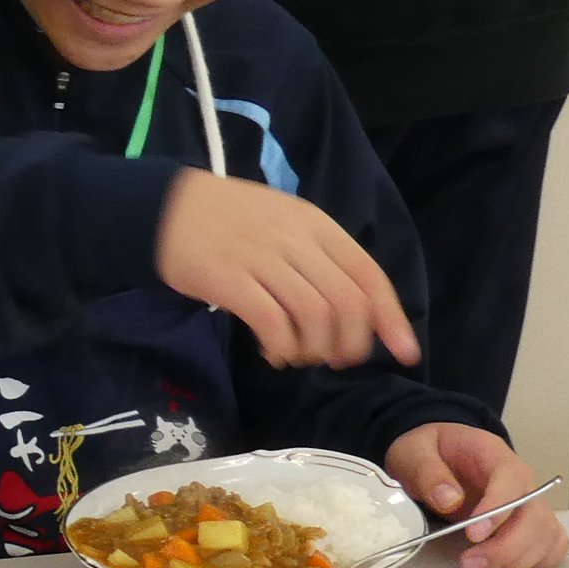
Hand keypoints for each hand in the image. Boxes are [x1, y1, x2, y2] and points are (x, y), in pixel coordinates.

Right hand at [155, 171, 419, 368]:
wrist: (163, 207)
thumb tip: (351, 307)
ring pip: (314, 316)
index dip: (391, 318)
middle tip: (335, 360)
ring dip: (314, 350)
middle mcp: (296, 240)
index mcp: (315, 224)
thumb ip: (317, 256)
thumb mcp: (283, 222)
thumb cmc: (226, 218)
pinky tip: (273, 354)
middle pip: (346, 303)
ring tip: (298, 357)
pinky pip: (272, 323)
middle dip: (350, 343)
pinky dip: (281, 348)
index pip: (369, 275)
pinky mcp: (230, 279)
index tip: (405, 352)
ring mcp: (262, 259)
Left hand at [383, 425, 568, 567]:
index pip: (511, 480)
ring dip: (517, 560)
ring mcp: (530, 504)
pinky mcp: (530, 524)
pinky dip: (535, 563)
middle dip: (506, 547)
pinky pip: (551, 545)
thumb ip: (429, 473)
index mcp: (495, 455)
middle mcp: (522, 481)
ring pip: (545, 535)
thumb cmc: (430, 451)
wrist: (439, 452)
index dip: (497, 510)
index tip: (473, 535)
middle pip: (535, 516)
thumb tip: (450, 501)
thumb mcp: (415, 452)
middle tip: (469, 564)